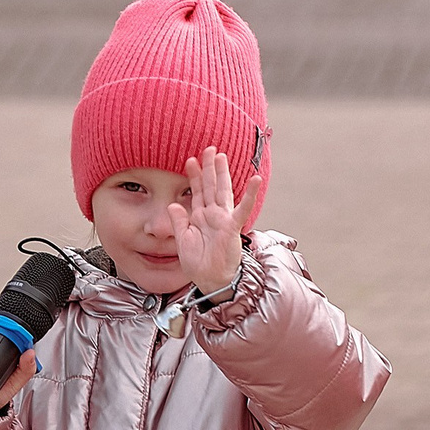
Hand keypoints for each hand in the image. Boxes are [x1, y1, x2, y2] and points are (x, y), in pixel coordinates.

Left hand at [167, 146, 258, 297]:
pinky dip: (249, 194)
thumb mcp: (181, 240)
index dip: (193, 176)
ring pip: (223, 191)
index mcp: (199, 217)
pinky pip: (242, 208)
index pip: (196, 191)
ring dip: (222, 173)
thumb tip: (173, 203)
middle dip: (208, 167)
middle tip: (208, 148)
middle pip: (210, 186)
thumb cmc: (199, 264)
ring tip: (221, 156)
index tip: (190, 160)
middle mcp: (212, 215)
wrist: (210, 280)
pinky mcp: (232, 227)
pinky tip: (255, 179)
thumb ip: (178, 220)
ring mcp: (223, 220)